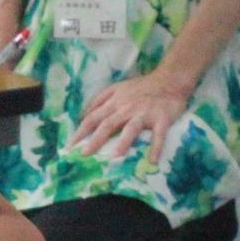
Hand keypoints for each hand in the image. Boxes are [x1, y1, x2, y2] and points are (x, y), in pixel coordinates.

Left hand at [69, 68, 194, 162]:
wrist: (169, 80)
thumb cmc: (141, 87)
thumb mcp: (116, 88)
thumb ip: (99, 100)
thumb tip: (82, 116)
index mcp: (114, 101)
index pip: (93, 118)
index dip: (80, 132)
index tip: (69, 146)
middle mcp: (127, 108)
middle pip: (108, 124)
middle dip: (94, 140)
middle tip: (83, 155)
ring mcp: (144, 113)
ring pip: (131, 128)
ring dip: (123, 142)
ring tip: (114, 156)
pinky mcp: (162, 118)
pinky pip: (159, 135)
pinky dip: (156, 147)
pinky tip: (152, 160)